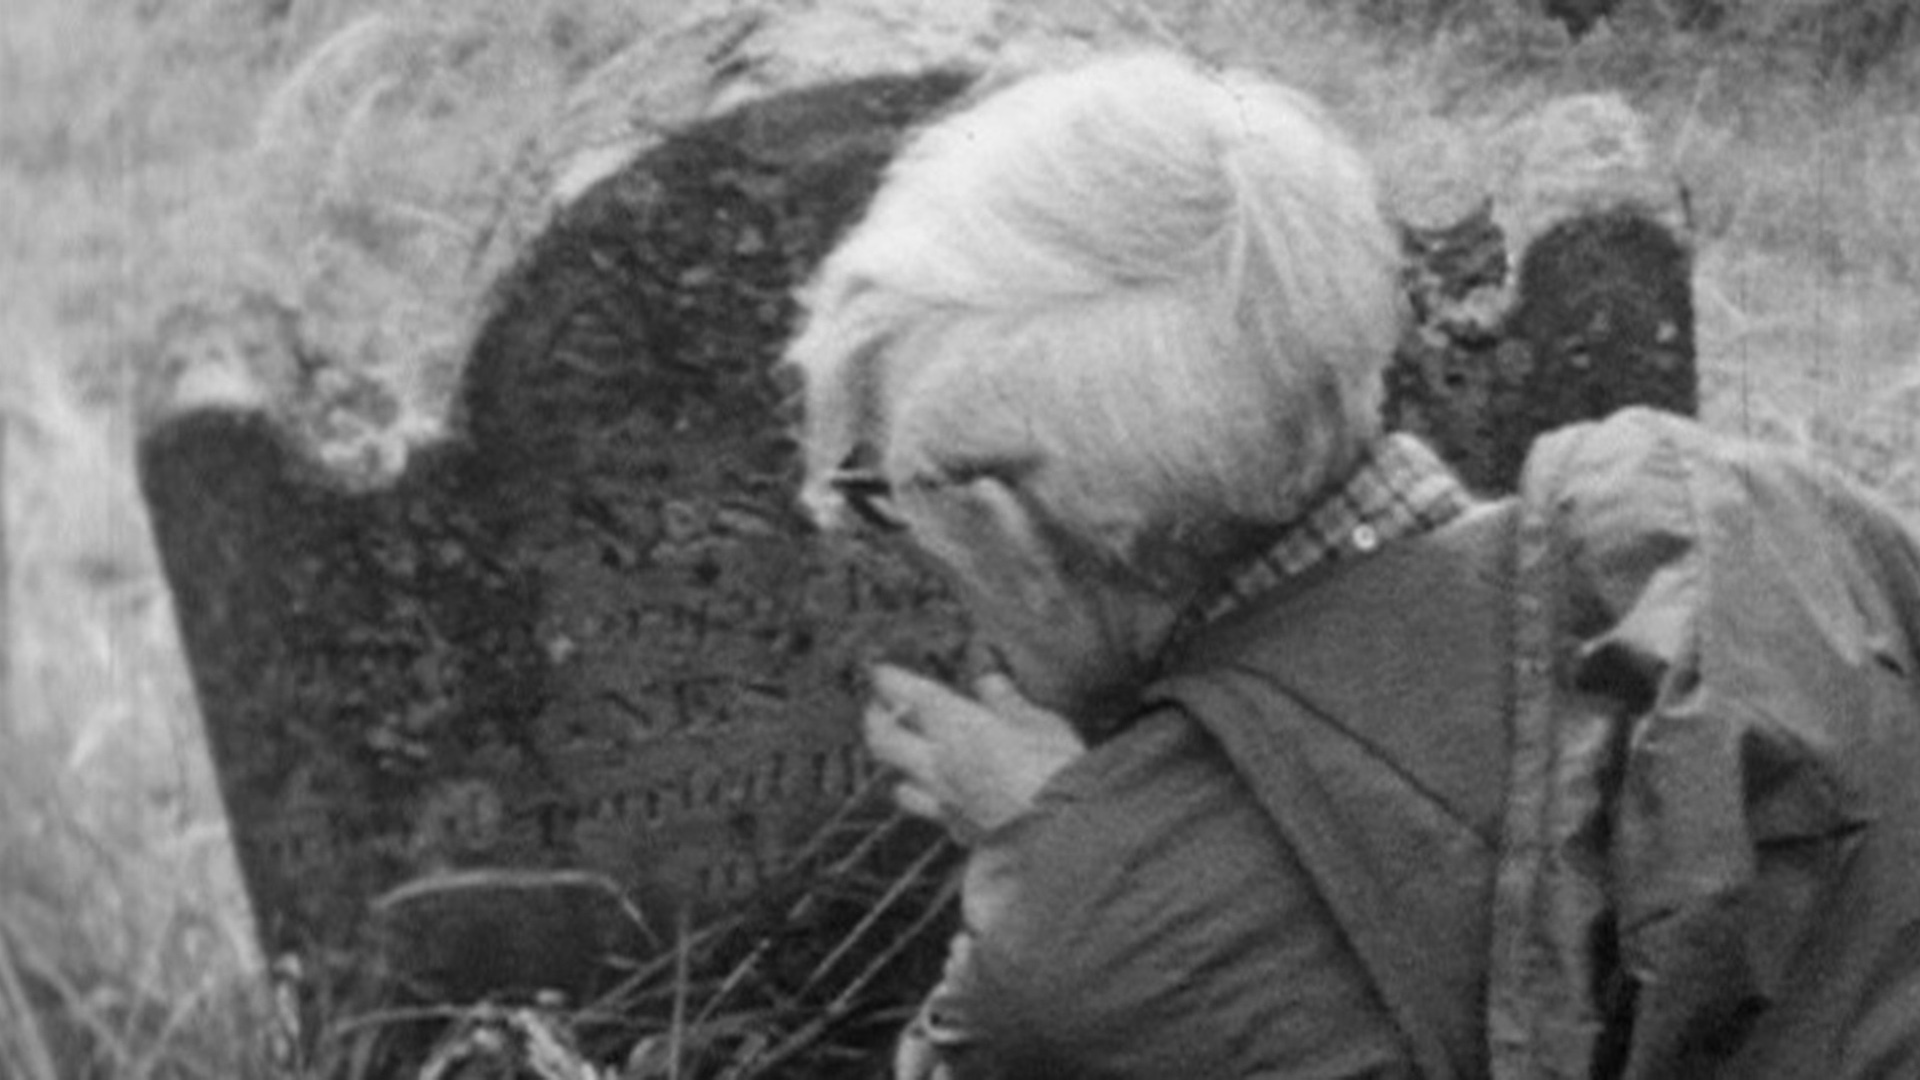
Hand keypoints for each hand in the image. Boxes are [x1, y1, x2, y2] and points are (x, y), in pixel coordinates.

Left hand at [864, 664, 1085, 842]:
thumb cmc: (1061, 771)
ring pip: (899, 780)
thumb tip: (988, 682)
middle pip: (885, 740)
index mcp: (959, 726)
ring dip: (895, 763)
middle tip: (876, 708)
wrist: (1067, 839)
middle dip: (875, 720)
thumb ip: (1010, 704)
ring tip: (900, 750)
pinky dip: (924, 797)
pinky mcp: (957, 830)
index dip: (889, 680)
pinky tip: (933, 792)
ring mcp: (944, 800)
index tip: (880, 671)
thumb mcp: (1043, 725)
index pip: (910, 696)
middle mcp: (940, 763)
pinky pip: (928, 810)